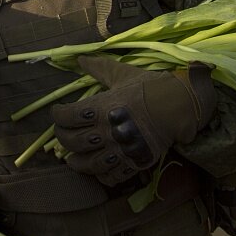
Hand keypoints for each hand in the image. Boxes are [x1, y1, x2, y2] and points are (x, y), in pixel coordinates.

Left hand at [51, 56, 216, 186]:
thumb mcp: (122, 74)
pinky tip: (98, 171)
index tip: (57, 113)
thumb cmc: (149, 87)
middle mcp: (105, 131)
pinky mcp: (133, 163)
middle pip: (72, 141)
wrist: (178, 106)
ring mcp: (119, 150)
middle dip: (62, 138)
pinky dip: (101, 176)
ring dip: (76, 163)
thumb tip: (80, 58)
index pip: (67, 116)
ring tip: (72, 160)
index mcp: (100, 108)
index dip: (57, 115)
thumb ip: (100, 68)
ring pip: (88, 163)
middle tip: (61, 134)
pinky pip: (111, 176)